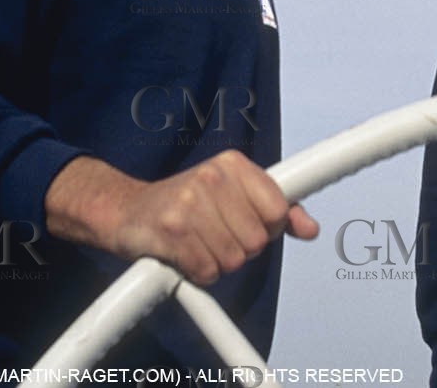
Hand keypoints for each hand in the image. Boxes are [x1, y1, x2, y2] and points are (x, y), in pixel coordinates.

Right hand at [46, 150, 318, 284]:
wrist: (126, 210)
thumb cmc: (187, 204)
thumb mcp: (234, 195)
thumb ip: (277, 210)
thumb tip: (311, 229)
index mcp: (233, 164)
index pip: (279, 209)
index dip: (268, 227)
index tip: (249, 224)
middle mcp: (213, 177)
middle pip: (258, 240)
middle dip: (241, 248)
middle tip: (216, 235)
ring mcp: (190, 203)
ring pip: (235, 259)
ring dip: (219, 262)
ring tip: (200, 243)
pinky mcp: (172, 231)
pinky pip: (208, 272)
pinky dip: (200, 273)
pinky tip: (186, 255)